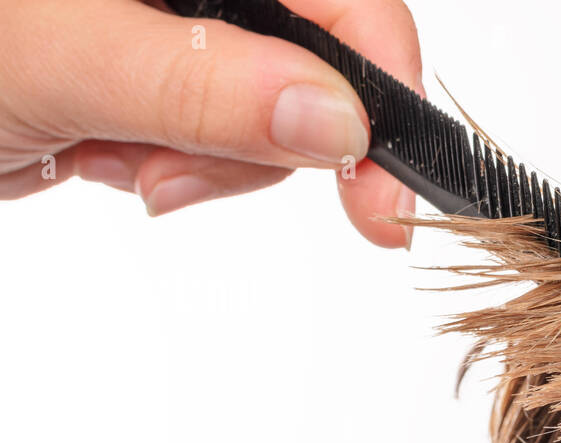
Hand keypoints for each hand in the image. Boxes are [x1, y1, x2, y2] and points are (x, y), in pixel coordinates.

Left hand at [0, 0, 421, 247]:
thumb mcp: (56, 59)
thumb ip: (204, 82)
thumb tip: (336, 119)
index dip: (378, 78)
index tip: (385, 188)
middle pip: (306, 54)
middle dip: (255, 133)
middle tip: (173, 172)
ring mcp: (167, 17)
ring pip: (262, 106)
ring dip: (198, 158)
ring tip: (112, 158)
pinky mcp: (148, 65)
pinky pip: (210, 130)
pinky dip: (166, 161)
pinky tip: (96, 152)